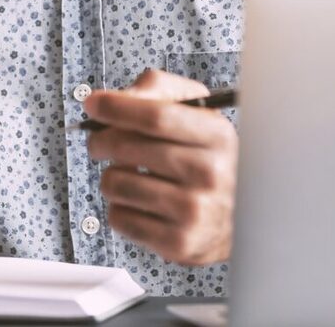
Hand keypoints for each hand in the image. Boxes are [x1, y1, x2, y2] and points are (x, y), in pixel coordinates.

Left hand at [84, 69, 237, 265]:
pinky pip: (119, 218)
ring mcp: (194, 212)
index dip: (117, 107)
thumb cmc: (208, 156)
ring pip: (117, 183)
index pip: (156, 116)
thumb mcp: (197, 112)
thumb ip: (157, 90)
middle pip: (129, 148)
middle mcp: (209, 173)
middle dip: (100, 139)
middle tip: (98, 141)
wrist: (242, 216)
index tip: (93, 103)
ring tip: (127, 174)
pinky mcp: (178, 244)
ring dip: (111, 175)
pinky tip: (137, 201)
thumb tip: (114, 99)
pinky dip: (118, 206)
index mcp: (217, 135)